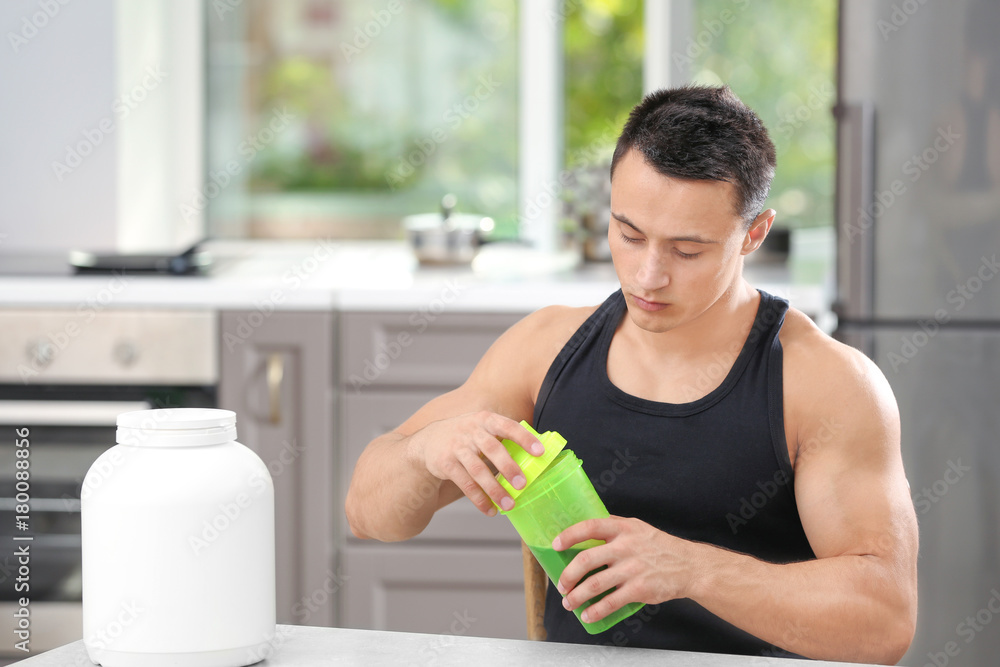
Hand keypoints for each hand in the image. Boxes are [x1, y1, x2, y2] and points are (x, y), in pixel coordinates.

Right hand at [407, 411, 543, 515]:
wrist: (428, 442)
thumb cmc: (466, 436)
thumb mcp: (482, 427)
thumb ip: (503, 437)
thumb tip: (537, 454)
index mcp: (486, 420)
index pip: (508, 426)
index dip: (524, 438)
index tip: (540, 452)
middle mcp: (471, 431)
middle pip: (492, 449)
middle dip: (508, 467)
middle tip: (523, 484)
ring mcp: (457, 447)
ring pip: (478, 470)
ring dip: (494, 489)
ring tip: (509, 504)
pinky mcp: (446, 464)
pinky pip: (465, 484)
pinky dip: (479, 499)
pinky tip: (490, 509)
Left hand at [553, 516, 698, 622]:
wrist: (689, 566)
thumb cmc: (658, 546)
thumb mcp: (637, 527)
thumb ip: (613, 527)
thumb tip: (584, 532)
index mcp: (622, 528)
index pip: (589, 526)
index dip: (569, 535)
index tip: (556, 545)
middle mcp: (625, 547)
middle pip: (586, 560)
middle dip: (568, 576)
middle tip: (561, 585)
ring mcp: (632, 569)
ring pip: (594, 584)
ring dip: (576, 596)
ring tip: (568, 603)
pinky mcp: (639, 589)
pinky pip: (610, 602)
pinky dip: (595, 611)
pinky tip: (587, 615)